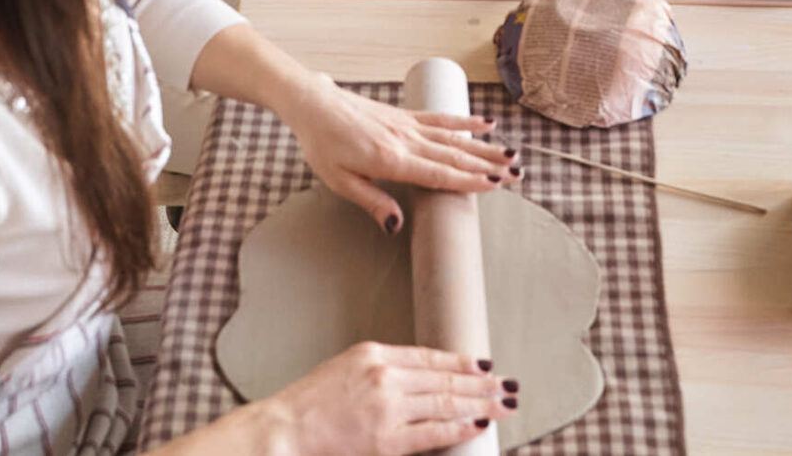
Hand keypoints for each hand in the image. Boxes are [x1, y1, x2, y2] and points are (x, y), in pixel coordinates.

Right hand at [255, 343, 511, 455]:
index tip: (485, 365)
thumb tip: (420, 382)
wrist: (283, 430)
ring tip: (503, 404)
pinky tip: (477, 424)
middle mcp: (385, 375)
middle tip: (508, 385)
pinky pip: (434, 433)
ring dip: (481, 404)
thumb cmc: (308, 404)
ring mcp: (388, 407)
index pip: (430, 356)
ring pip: (447, 404)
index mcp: (374, 353)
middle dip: (482, 383)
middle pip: (446, 379)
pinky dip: (459, 428)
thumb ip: (382, 371)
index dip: (462, 362)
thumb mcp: (345, 369)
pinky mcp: (387, 439)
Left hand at [278, 73, 518, 231]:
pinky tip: (486, 122)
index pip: (439, 174)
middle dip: (488, 165)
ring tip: (511, 153)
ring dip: (484, 146)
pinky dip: (464, 120)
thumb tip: (396, 226)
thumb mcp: (339, 182)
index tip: (497, 185)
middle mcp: (406, 141)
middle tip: (518, 173)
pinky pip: (440, 118)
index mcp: (391, 161)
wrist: (313, 104)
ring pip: (454, 137)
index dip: (470, 180)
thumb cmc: (322, 145)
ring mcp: (408, 125)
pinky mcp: (405, 115)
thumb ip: (372, 202)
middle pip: (455, 155)